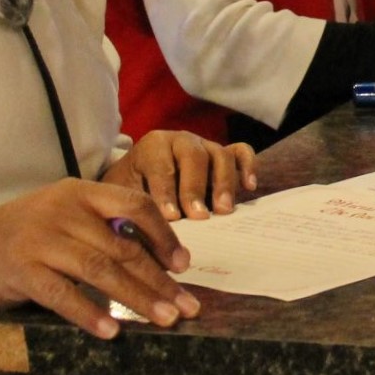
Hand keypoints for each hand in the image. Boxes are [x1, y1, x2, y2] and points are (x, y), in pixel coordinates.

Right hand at [0, 180, 199, 339]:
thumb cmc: (17, 238)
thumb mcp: (61, 219)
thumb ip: (99, 231)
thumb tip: (153, 262)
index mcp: (79, 193)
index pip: (135, 206)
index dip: (164, 236)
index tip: (183, 266)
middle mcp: (64, 211)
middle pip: (124, 246)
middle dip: (161, 280)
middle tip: (187, 307)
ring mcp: (41, 240)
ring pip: (102, 271)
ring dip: (138, 298)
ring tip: (165, 320)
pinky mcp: (20, 270)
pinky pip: (63, 295)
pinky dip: (90, 313)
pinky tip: (112, 331)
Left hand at [101, 129, 257, 220]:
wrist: (140, 179)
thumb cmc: (131, 190)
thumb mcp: (125, 196)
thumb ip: (136, 209)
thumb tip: (148, 233)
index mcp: (153, 146)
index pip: (161, 166)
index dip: (166, 192)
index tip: (172, 217)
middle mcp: (182, 141)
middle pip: (194, 157)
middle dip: (195, 189)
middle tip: (199, 216)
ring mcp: (206, 145)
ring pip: (220, 155)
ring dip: (223, 183)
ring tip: (223, 211)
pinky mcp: (225, 154)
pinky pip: (242, 152)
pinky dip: (248, 167)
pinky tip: (249, 188)